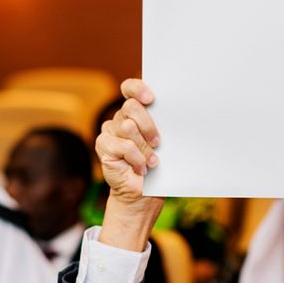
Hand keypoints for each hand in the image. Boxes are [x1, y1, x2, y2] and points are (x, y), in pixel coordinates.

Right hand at [96, 79, 164, 249]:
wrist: (143, 193)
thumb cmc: (158, 167)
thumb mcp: (166, 145)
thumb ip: (164, 127)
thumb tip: (180, 115)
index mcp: (136, 113)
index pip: (130, 89)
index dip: (138, 89)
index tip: (151, 99)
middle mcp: (121, 118)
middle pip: (131, 107)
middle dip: (149, 125)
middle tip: (158, 143)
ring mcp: (110, 131)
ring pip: (128, 127)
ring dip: (144, 147)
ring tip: (152, 161)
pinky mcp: (103, 145)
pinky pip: (122, 146)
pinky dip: (136, 159)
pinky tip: (141, 168)